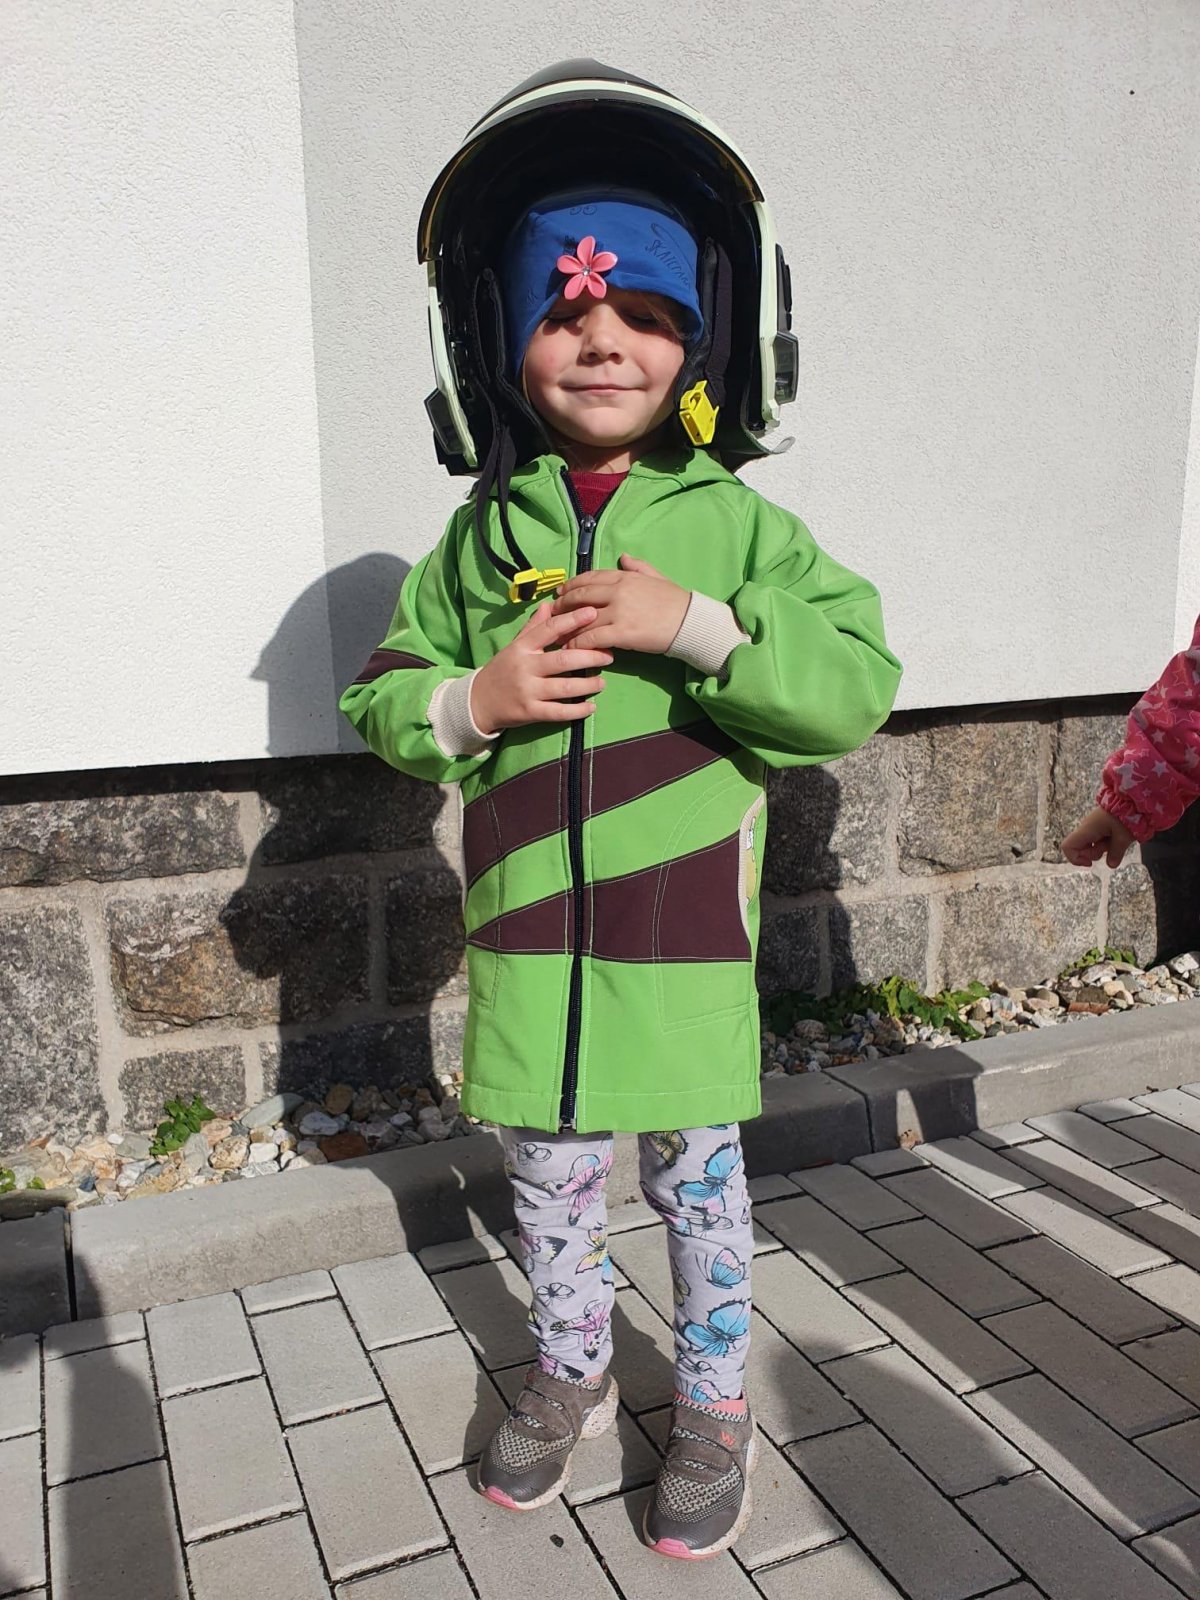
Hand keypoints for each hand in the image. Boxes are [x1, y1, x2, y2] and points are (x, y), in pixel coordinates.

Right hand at [470, 602, 611, 733]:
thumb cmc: (502, 670)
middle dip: (589, 657)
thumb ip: (533, 628)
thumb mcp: (514, 646)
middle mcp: (525, 668)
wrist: (478, 701)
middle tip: (608, 655)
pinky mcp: (530, 712)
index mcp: (521, 647)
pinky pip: (558, 712)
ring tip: (602, 682)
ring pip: (564, 688)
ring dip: (587, 685)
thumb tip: (549, 604)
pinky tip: (591, 707)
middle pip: (562, 660)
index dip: (572, 620)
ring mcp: (527, 691)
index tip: (593, 612)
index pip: (549, 630)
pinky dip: (577, 710)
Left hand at [550, 554, 689, 653]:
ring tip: (556, 634)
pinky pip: (592, 637)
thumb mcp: (656, 577)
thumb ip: (637, 566)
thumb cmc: (675, 601)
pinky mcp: (622, 632)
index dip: (572, 585)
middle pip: (580, 596)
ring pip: (583, 618)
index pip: (590, 577)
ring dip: (566, 627)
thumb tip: (623, 556)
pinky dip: (578, 643)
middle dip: (563, 605)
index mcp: (624, 576)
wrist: (690, 622)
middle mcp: (618, 591)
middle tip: (553, 613)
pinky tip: (572, 648)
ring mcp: (619, 611)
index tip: (561, 592)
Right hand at [1061, 805, 1135, 867]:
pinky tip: (1117, 837)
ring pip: (1090, 845)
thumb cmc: (1126, 816)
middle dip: (1094, 854)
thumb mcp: (1123, 837)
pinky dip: (1106, 843)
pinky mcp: (1099, 826)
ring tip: (1117, 840)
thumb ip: (1116, 853)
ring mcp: (1092, 827)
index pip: (1067, 847)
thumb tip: (1111, 865)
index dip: (1075, 858)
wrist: (1132, 799)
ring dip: (1102, 848)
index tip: (1091, 863)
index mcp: (1087, 830)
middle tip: (1111, 848)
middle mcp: (1086, 829)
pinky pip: (1097, 839)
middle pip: (1080, 848)